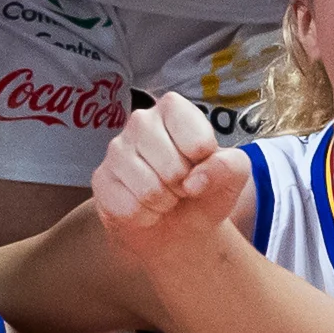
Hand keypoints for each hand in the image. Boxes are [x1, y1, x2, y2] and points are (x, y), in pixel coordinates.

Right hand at [92, 94, 246, 262]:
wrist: (179, 224)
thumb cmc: (205, 188)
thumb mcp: (233, 175)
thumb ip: (229, 167)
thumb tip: (196, 180)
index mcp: (173, 108)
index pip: (198, 142)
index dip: (205, 165)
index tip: (201, 165)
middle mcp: (140, 121)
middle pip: (172, 167)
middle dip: (184, 186)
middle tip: (182, 185)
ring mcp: (116, 149)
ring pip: (149, 190)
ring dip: (165, 203)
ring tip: (165, 195)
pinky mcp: (100, 180)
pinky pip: (129, 209)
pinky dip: (146, 217)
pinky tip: (146, 207)